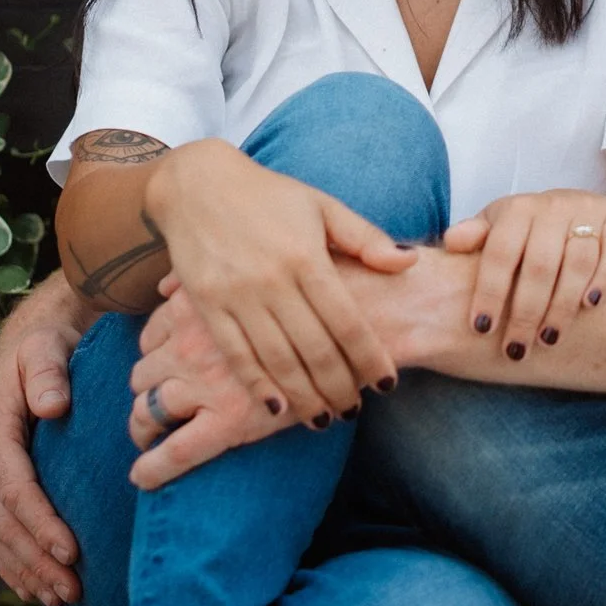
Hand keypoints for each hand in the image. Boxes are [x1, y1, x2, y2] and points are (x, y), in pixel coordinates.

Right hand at [0, 282, 89, 605]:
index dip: (42, 525)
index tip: (71, 552)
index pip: (15, 489)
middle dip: (36, 560)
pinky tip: (31, 587)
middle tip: (72, 589)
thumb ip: (49, 374)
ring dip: (25, 569)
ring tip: (59, 597)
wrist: (37, 336)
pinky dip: (12, 562)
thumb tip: (51, 405)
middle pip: (3, 522)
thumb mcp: (48, 346)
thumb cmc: (50, 341)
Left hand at [125, 274, 301, 488]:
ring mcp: (206, 383)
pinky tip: (143, 477)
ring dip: (143, 426)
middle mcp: (192, 344)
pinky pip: (176, 451)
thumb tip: (167, 285)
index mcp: (198, 306)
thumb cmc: (320, 290)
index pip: (154, 334)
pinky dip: (154, 468)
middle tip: (157, 400)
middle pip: (145, 372)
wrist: (364, 320)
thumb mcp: (255, 271)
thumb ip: (215, 275)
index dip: (155, 352)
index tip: (163, 362)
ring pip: (149, 411)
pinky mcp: (229, 420)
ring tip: (147, 439)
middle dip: (148, 387)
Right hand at [146, 141, 416, 431]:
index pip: (348, 321)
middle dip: (339, 388)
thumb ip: (365, 238)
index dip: (370, 357)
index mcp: (307, 256)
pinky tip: (276, 409)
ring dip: (303, 396)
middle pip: (314, 349)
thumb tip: (409, 262)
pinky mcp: (206, 305)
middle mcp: (272, 280)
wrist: (197, 185)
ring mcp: (236, 296)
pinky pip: (236, 354)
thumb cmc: (268, 196)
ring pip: (277, 360)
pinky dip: (257, 385)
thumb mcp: (322, 205)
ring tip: (323, 420)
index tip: (387, 384)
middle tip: (355, 411)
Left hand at [442, 189, 605, 360]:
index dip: (490, 292)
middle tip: (517, 349)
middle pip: (539, 265)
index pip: (500, 253)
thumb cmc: (527, 230)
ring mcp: (587, 212)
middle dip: (526, 312)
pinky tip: (590, 306)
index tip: (481, 329)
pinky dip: (603, 280)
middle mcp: (552, 207)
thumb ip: (474, 237)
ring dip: (563, 305)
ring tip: (549, 339)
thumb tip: (451, 242)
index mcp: (517, 210)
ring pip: (577, 262)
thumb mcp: (497, 229)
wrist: (578, 206)